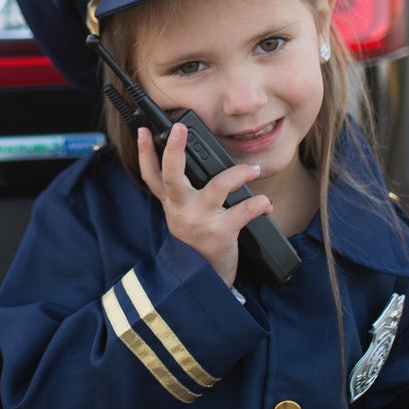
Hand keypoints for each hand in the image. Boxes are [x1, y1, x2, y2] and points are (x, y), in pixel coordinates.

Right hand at [136, 122, 272, 286]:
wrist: (203, 278)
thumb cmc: (196, 239)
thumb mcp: (182, 215)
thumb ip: (182, 192)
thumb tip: (194, 159)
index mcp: (171, 202)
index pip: (151, 174)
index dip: (144, 152)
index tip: (142, 131)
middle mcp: (181, 208)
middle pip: (172, 175)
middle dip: (174, 150)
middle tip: (179, 129)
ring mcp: (200, 220)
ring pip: (218, 186)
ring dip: (240, 173)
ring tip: (254, 169)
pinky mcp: (221, 232)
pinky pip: (245, 211)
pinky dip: (260, 204)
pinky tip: (266, 204)